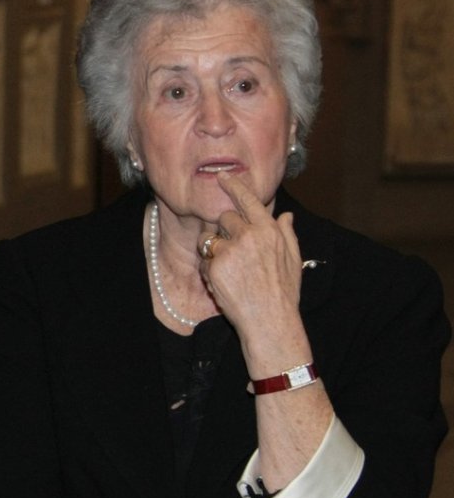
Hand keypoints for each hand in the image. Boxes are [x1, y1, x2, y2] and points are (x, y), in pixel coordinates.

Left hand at [199, 172, 303, 358]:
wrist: (270, 322)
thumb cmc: (283, 293)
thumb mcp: (293, 260)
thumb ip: (287, 234)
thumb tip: (285, 215)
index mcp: (269, 231)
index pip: (248, 200)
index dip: (234, 185)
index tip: (222, 176)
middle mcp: (249, 236)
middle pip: (224, 218)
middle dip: (225, 231)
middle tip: (235, 253)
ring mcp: (230, 250)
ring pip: (209, 239)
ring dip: (213, 251)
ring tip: (230, 272)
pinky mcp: (215, 266)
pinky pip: (204, 261)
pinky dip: (210, 272)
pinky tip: (225, 285)